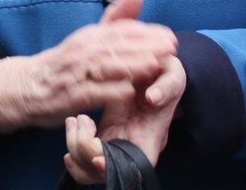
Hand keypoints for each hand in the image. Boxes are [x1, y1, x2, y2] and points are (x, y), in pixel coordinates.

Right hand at [0, 0, 176, 134]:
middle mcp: (83, 51)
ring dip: (131, 65)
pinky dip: (109, 91)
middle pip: (117, 46)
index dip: (147, 32)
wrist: (26, 86)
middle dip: (146, 46)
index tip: (170, 36)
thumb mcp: (88, 37)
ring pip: (106, 66)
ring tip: (154, 64)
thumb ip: (115, 18)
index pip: (122, 30)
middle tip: (171, 47)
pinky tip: (128, 91)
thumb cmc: (64, 63)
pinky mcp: (69, 96)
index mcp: (90, 36)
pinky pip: (91, 92)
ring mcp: (75, 73)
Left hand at [63, 56, 185, 184]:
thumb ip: (168, 87)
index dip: (113, 168)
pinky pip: (82, 152)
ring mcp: (115, 144)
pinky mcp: (103, 135)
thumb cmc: (165, 79)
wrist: (152, 74)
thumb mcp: (173, 77)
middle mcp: (131, 149)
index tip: (97, 159)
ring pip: (87, 164)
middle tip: (83, 121)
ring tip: (76, 119)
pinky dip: (72, 142)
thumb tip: (153, 97)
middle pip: (101, 170)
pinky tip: (73, 123)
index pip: (133, 167)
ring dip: (74, 144)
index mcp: (151, 139)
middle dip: (84, 149)